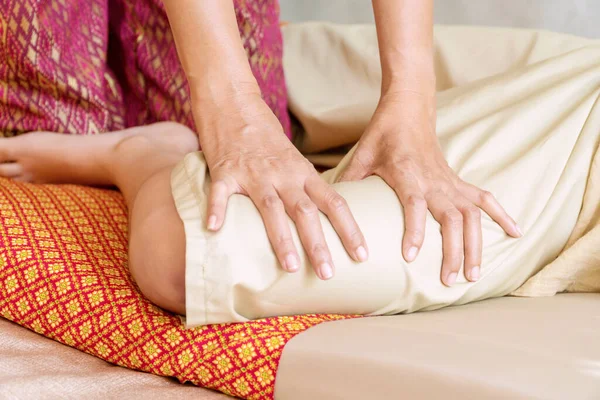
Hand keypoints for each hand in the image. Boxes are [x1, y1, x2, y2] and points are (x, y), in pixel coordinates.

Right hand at [196, 92, 367, 279]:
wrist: (234, 102)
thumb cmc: (264, 135)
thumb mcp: (292, 158)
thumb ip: (303, 184)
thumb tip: (320, 215)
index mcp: (302, 172)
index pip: (334, 202)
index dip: (350, 229)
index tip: (362, 254)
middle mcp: (283, 174)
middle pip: (306, 211)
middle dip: (318, 244)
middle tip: (329, 273)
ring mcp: (254, 173)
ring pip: (271, 208)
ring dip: (282, 238)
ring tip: (291, 266)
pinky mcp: (225, 170)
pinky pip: (220, 193)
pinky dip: (217, 210)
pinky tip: (214, 230)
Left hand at [339, 92, 521, 285]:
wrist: (409, 109)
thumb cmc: (383, 134)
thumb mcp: (362, 154)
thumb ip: (350, 180)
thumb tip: (332, 209)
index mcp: (408, 174)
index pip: (415, 206)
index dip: (414, 231)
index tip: (411, 256)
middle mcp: (434, 180)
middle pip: (451, 219)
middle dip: (452, 251)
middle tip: (449, 280)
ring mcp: (450, 181)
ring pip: (471, 216)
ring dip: (476, 245)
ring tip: (474, 274)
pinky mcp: (458, 180)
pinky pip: (485, 198)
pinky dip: (502, 214)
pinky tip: (516, 232)